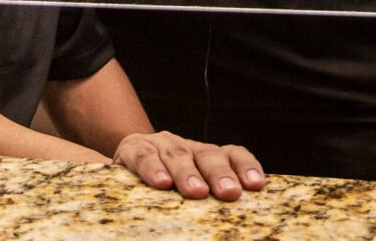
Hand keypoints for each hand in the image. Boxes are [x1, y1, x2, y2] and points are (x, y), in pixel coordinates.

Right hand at [112, 131, 264, 200]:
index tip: (256, 185)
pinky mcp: (133, 148)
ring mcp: (160, 145)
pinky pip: (144, 156)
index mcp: (205, 157)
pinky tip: (160, 182)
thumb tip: (232, 234)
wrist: (120, 173)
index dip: (245, 166)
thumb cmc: (161, 195)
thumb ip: (207, 209)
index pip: (232, 153)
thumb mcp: (185, 198)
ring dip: (188, 172)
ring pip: (178, 154)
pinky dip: (153, 168)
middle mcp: (186, 146)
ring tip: (196, 192)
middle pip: (208, 154)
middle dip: (219, 172)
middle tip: (229, 192)